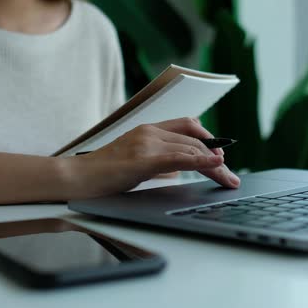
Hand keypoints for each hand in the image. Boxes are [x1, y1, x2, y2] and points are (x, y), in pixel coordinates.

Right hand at [63, 117, 240, 198]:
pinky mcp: (143, 159)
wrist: (76, 178)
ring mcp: (146, 143)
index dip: (208, 139)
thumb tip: (177, 170)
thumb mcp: (134, 164)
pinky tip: (215, 163)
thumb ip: (157, 163)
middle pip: (194, 140)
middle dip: (217, 158)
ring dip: (214, 166)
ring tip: (228, 179)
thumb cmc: (102, 173)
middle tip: (230, 176)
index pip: (187, 127)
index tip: (220, 155)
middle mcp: (149, 132)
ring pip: (191, 149)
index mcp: (147, 130)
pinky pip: (180, 157)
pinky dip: (201, 160)